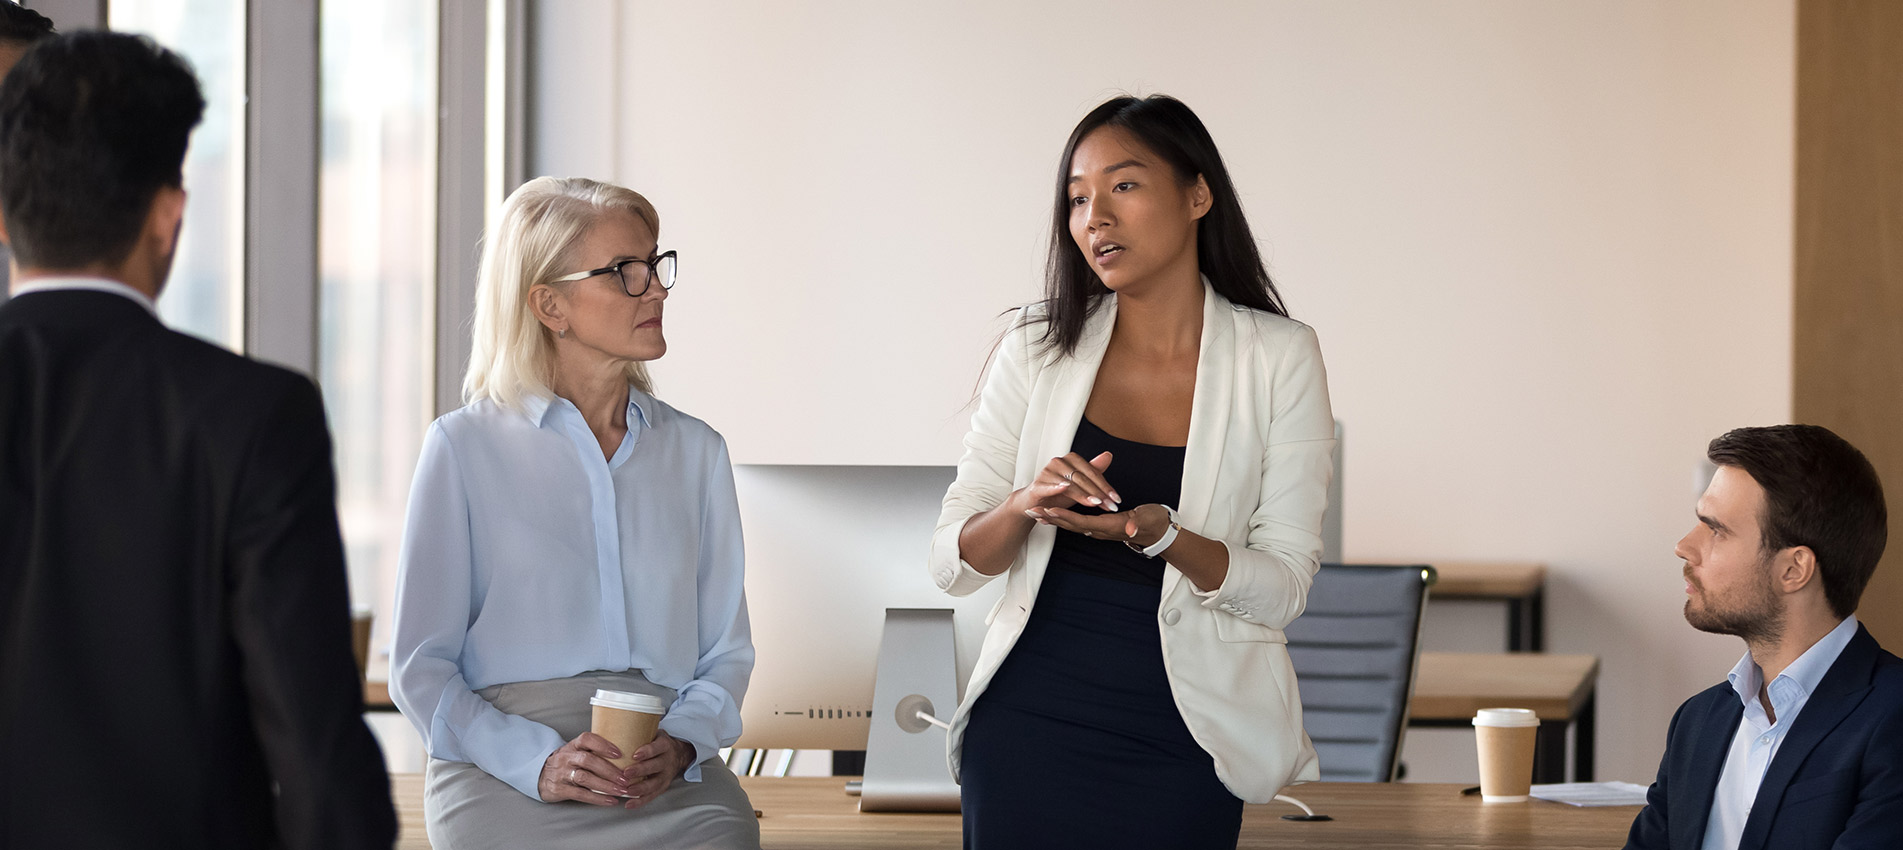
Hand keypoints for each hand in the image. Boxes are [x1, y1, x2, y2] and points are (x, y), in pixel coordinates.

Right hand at [538, 732, 631, 804]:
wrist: (540, 775)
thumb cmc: (567, 762)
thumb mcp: (576, 751)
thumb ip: (594, 751)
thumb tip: (626, 756)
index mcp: (573, 745)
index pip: (587, 739)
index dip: (603, 745)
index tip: (619, 753)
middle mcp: (566, 757)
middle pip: (588, 760)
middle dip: (609, 770)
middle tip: (625, 778)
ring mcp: (562, 773)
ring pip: (584, 778)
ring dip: (605, 785)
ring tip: (621, 790)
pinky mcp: (560, 789)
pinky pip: (580, 794)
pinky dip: (597, 798)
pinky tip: (610, 801)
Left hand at [616, 730, 695, 809]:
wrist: (677, 754)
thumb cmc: (657, 743)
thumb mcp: (653, 733)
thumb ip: (638, 733)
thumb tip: (610, 727)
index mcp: (665, 745)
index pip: (657, 748)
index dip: (647, 751)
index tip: (635, 754)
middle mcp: (668, 760)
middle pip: (656, 766)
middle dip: (641, 771)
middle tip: (626, 773)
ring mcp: (666, 775)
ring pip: (654, 783)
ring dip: (640, 789)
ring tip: (627, 791)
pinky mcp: (663, 787)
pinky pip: (652, 795)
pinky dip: (640, 801)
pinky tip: (629, 804)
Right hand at [1013, 451, 1119, 513]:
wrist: (1035, 502)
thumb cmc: (1059, 492)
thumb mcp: (1080, 483)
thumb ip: (1094, 470)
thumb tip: (1108, 455)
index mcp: (1071, 459)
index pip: (1092, 473)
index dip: (1105, 486)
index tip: (1116, 499)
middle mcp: (1059, 462)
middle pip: (1083, 478)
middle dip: (1098, 493)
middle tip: (1110, 505)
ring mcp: (1047, 472)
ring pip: (1069, 484)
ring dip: (1083, 495)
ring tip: (1096, 504)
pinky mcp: (1037, 484)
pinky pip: (1048, 486)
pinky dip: (1056, 487)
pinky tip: (1064, 488)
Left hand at [1030, 502, 1171, 546]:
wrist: (1160, 531)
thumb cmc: (1155, 521)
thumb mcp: (1148, 519)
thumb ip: (1138, 523)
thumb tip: (1130, 527)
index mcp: (1110, 526)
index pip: (1083, 522)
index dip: (1065, 516)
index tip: (1049, 510)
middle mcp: (1101, 530)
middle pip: (1071, 525)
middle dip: (1050, 518)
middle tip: (1031, 510)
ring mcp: (1099, 530)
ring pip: (1071, 525)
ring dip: (1052, 519)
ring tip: (1034, 512)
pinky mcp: (1099, 526)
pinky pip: (1076, 523)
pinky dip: (1062, 519)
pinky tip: (1051, 515)